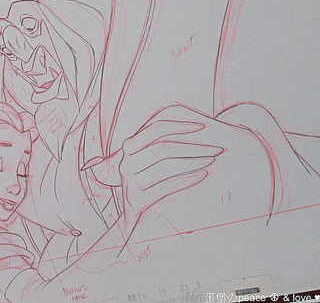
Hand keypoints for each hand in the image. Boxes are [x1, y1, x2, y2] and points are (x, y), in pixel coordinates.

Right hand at [116, 107, 224, 224]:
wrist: (131, 220)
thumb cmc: (147, 184)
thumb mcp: (147, 160)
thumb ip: (159, 143)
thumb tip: (192, 121)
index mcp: (129, 147)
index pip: (155, 129)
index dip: (179, 126)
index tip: (202, 126)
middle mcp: (125, 163)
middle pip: (163, 148)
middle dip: (193, 146)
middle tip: (216, 148)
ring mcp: (129, 183)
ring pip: (166, 167)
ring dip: (193, 162)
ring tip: (212, 160)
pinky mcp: (137, 201)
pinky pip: (167, 187)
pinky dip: (187, 179)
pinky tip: (203, 175)